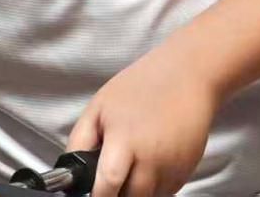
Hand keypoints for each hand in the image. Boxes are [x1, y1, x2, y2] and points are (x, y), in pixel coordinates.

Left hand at [66, 46, 217, 196]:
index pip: (108, 185)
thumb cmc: (141, 86)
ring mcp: (172, 165)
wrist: (188, 74)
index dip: (100, 196)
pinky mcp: (188, 169)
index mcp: (125, 138)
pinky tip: (151, 161)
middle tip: (113, 176)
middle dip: (118, 193)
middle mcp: (151, 157)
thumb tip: (70, 173)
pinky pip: (166, 191)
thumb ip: (80, 141)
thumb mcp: (99, 106)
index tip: (95, 195)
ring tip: (133, 165)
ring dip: (137, 191)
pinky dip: (155, 185)